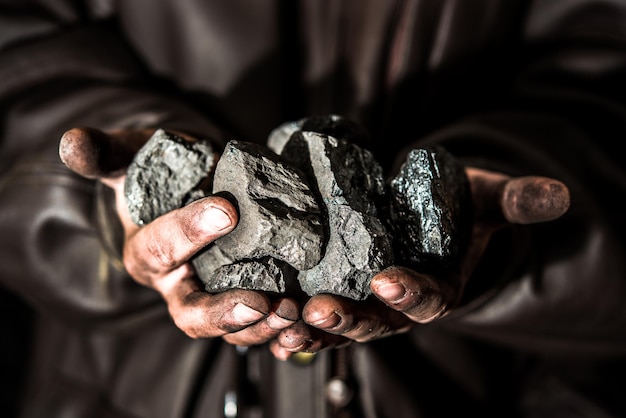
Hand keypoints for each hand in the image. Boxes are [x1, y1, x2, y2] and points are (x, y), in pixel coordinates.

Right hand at [59, 127, 298, 344]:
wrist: (195, 184)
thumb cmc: (161, 171)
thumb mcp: (132, 156)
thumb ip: (105, 152)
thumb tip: (72, 142)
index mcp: (146, 252)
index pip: (159, 249)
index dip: (188, 231)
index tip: (226, 209)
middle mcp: (176, 283)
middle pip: (190, 312)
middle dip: (223, 311)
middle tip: (260, 302)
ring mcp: (211, 294)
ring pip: (228, 326)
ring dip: (260, 325)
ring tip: (291, 313)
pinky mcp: (243, 294)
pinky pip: (257, 322)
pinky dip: (279, 327)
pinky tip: (303, 321)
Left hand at [269, 167, 570, 358]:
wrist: (423, 218)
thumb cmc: (455, 210)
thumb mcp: (485, 199)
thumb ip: (514, 200)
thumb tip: (557, 194)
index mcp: (435, 287)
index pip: (427, 298)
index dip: (410, 293)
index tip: (389, 280)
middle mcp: (396, 307)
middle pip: (374, 323)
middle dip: (348, 320)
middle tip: (321, 309)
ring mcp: (363, 305)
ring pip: (336, 328)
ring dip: (308, 328)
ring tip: (280, 321)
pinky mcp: (334, 295)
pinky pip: (311, 318)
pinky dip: (288, 324)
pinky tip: (263, 324)